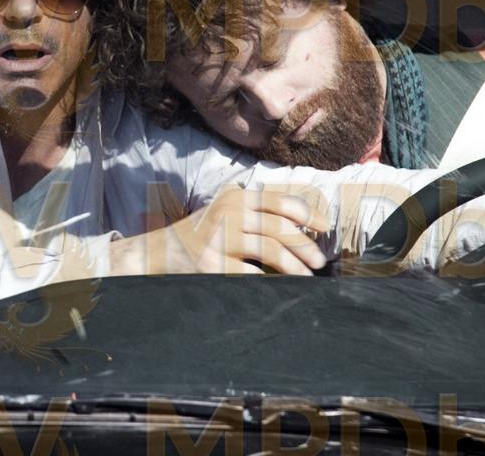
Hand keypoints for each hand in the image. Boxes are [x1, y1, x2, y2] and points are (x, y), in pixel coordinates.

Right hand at [109, 188, 330, 275]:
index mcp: (236, 197)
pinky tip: (278, 287)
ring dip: (293, 266)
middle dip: (304, 246)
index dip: (307, 214)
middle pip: (279, 227)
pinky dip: (268, 281)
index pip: (280, 202)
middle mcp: (228, 212)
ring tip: (305, 277)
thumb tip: (304, 224)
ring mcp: (218, 237)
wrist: (161, 251)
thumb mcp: (227, 211)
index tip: (324, 228)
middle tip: (318, 261)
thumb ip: (258, 211)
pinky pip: (249, 273)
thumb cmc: (204, 232)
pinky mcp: (211, 262)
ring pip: (269, 250)